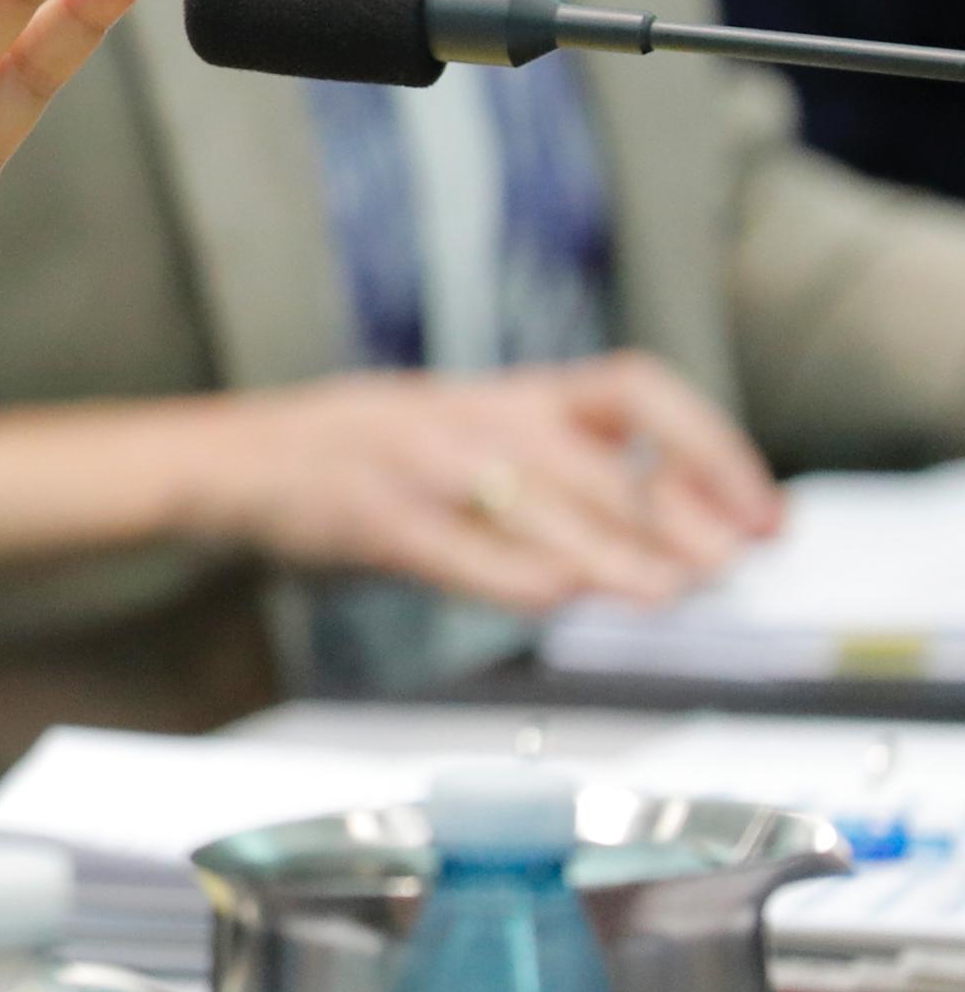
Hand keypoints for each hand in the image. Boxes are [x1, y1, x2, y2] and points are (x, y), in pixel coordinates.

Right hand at [194, 354, 780, 611]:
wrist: (227, 459)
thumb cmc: (358, 460)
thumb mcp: (467, 442)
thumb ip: (560, 478)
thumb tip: (681, 527)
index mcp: (503, 395)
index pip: (633, 395)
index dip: (710, 449)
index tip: (764, 513)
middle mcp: (469, 416)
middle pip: (596, 455)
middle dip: (678, 513)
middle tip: (731, 562)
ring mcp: (416, 462)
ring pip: (535, 499)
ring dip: (614, 552)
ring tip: (668, 593)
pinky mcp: (369, 514)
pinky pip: (454, 545)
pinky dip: (513, 573)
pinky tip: (558, 596)